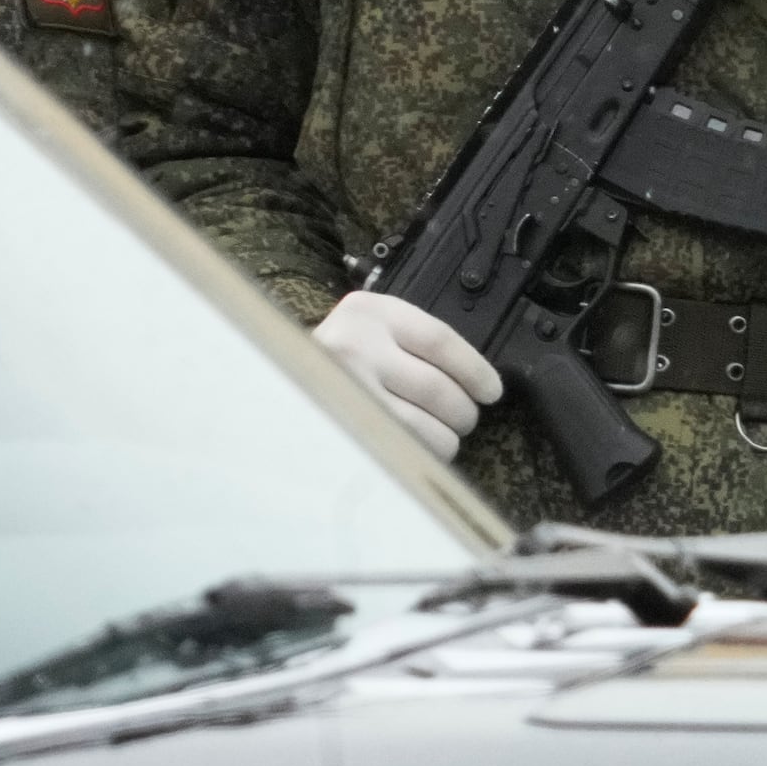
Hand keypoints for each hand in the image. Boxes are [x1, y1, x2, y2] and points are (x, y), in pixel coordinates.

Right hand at [314, 290, 500, 460]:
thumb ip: (414, 341)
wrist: (275, 379)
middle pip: (441, 388)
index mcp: (369, 312)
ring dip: (448, 435)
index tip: (491, 391)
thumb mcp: (371, 329)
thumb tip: (479, 382)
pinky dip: (427, 453)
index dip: (475, 370)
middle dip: (464, 411)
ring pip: (432, 426)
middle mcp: (355, 345)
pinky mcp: (349, 426)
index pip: (441, 341)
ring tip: (437, 430)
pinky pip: (413, 449)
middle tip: (462, 416)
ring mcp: (349, 389)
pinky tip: (415, 442)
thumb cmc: (337, 358)